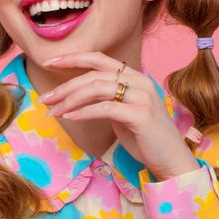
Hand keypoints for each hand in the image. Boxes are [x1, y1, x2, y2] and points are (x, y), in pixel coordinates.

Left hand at [37, 51, 199, 180]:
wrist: (172, 160)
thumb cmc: (145, 137)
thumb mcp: (124, 110)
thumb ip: (107, 97)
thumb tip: (77, 93)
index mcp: (135, 76)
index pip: (99, 58)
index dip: (74, 58)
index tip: (51, 62)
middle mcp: (140, 81)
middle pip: (93, 74)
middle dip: (65, 85)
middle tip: (46, 98)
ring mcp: (142, 96)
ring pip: (96, 88)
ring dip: (70, 99)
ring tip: (53, 111)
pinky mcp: (140, 114)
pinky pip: (104, 108)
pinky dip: (83, 111)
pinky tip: (70, 117)